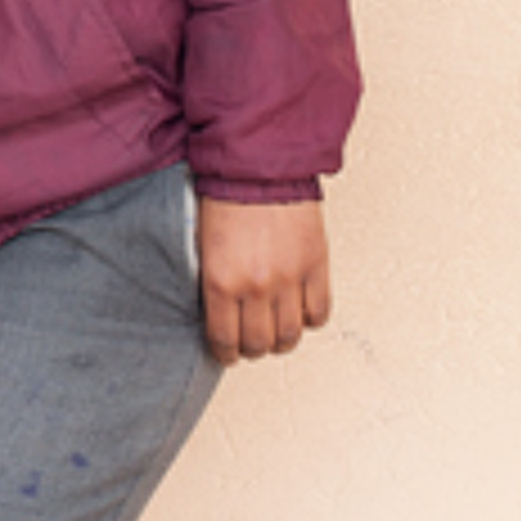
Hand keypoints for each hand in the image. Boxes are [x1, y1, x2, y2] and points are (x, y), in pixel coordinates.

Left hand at [196, 195, 330, 362]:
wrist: (259, 167)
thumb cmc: (223, 196)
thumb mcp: (201, 244)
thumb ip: (212, 281)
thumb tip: (216, 311)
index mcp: (220, 280)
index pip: (224, 339)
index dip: (225, 352)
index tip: (226, 352)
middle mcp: (255, 286)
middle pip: (259, 343)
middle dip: (252, 348)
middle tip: (249, 343)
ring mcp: (289, 280)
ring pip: (291, 336)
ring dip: (282, 340)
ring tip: (275, 332)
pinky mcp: (316, 267)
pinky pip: (319, 313)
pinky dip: (310, 319)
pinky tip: (300, 312)